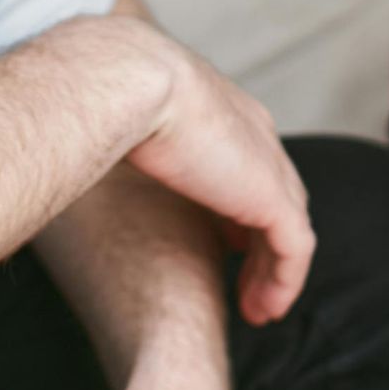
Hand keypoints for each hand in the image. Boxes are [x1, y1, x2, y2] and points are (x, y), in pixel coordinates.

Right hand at [124, 39, 314, 324]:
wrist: (135, 79)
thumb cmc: (113, 95)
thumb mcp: (127, 122)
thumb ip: (130, 143)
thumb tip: (94, 160)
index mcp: (223, 113)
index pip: (248, 165)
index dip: (239, 206)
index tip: (226, 243)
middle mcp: (255, 135)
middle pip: (277, 197)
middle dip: (264, 243)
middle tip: (248, 283)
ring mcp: (268, 166)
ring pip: (290, 229)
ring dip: (274, 272)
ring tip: (258, 309)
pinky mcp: (271, 196)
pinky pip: (294, 249)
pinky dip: (284, 282)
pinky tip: (265, 309)